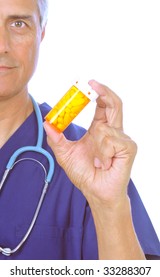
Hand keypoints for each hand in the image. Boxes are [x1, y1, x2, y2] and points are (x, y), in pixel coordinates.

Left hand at [44, 80, 136, 207]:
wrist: (96, 191)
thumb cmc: (85, 173)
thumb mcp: (65, 154)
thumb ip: (56, 139)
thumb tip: (47, 123)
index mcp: (100, 129)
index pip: (103, 105)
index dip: (99, 92)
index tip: (88, 84)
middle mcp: (113, 131)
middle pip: (115, 104)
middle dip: (104, 92)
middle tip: (92, 84)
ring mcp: (123, 139)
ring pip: (105, 128)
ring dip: (95, 146)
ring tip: (96, 161)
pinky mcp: (128, 148)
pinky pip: (111, 141)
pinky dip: (102, 154)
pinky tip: (104, 164)